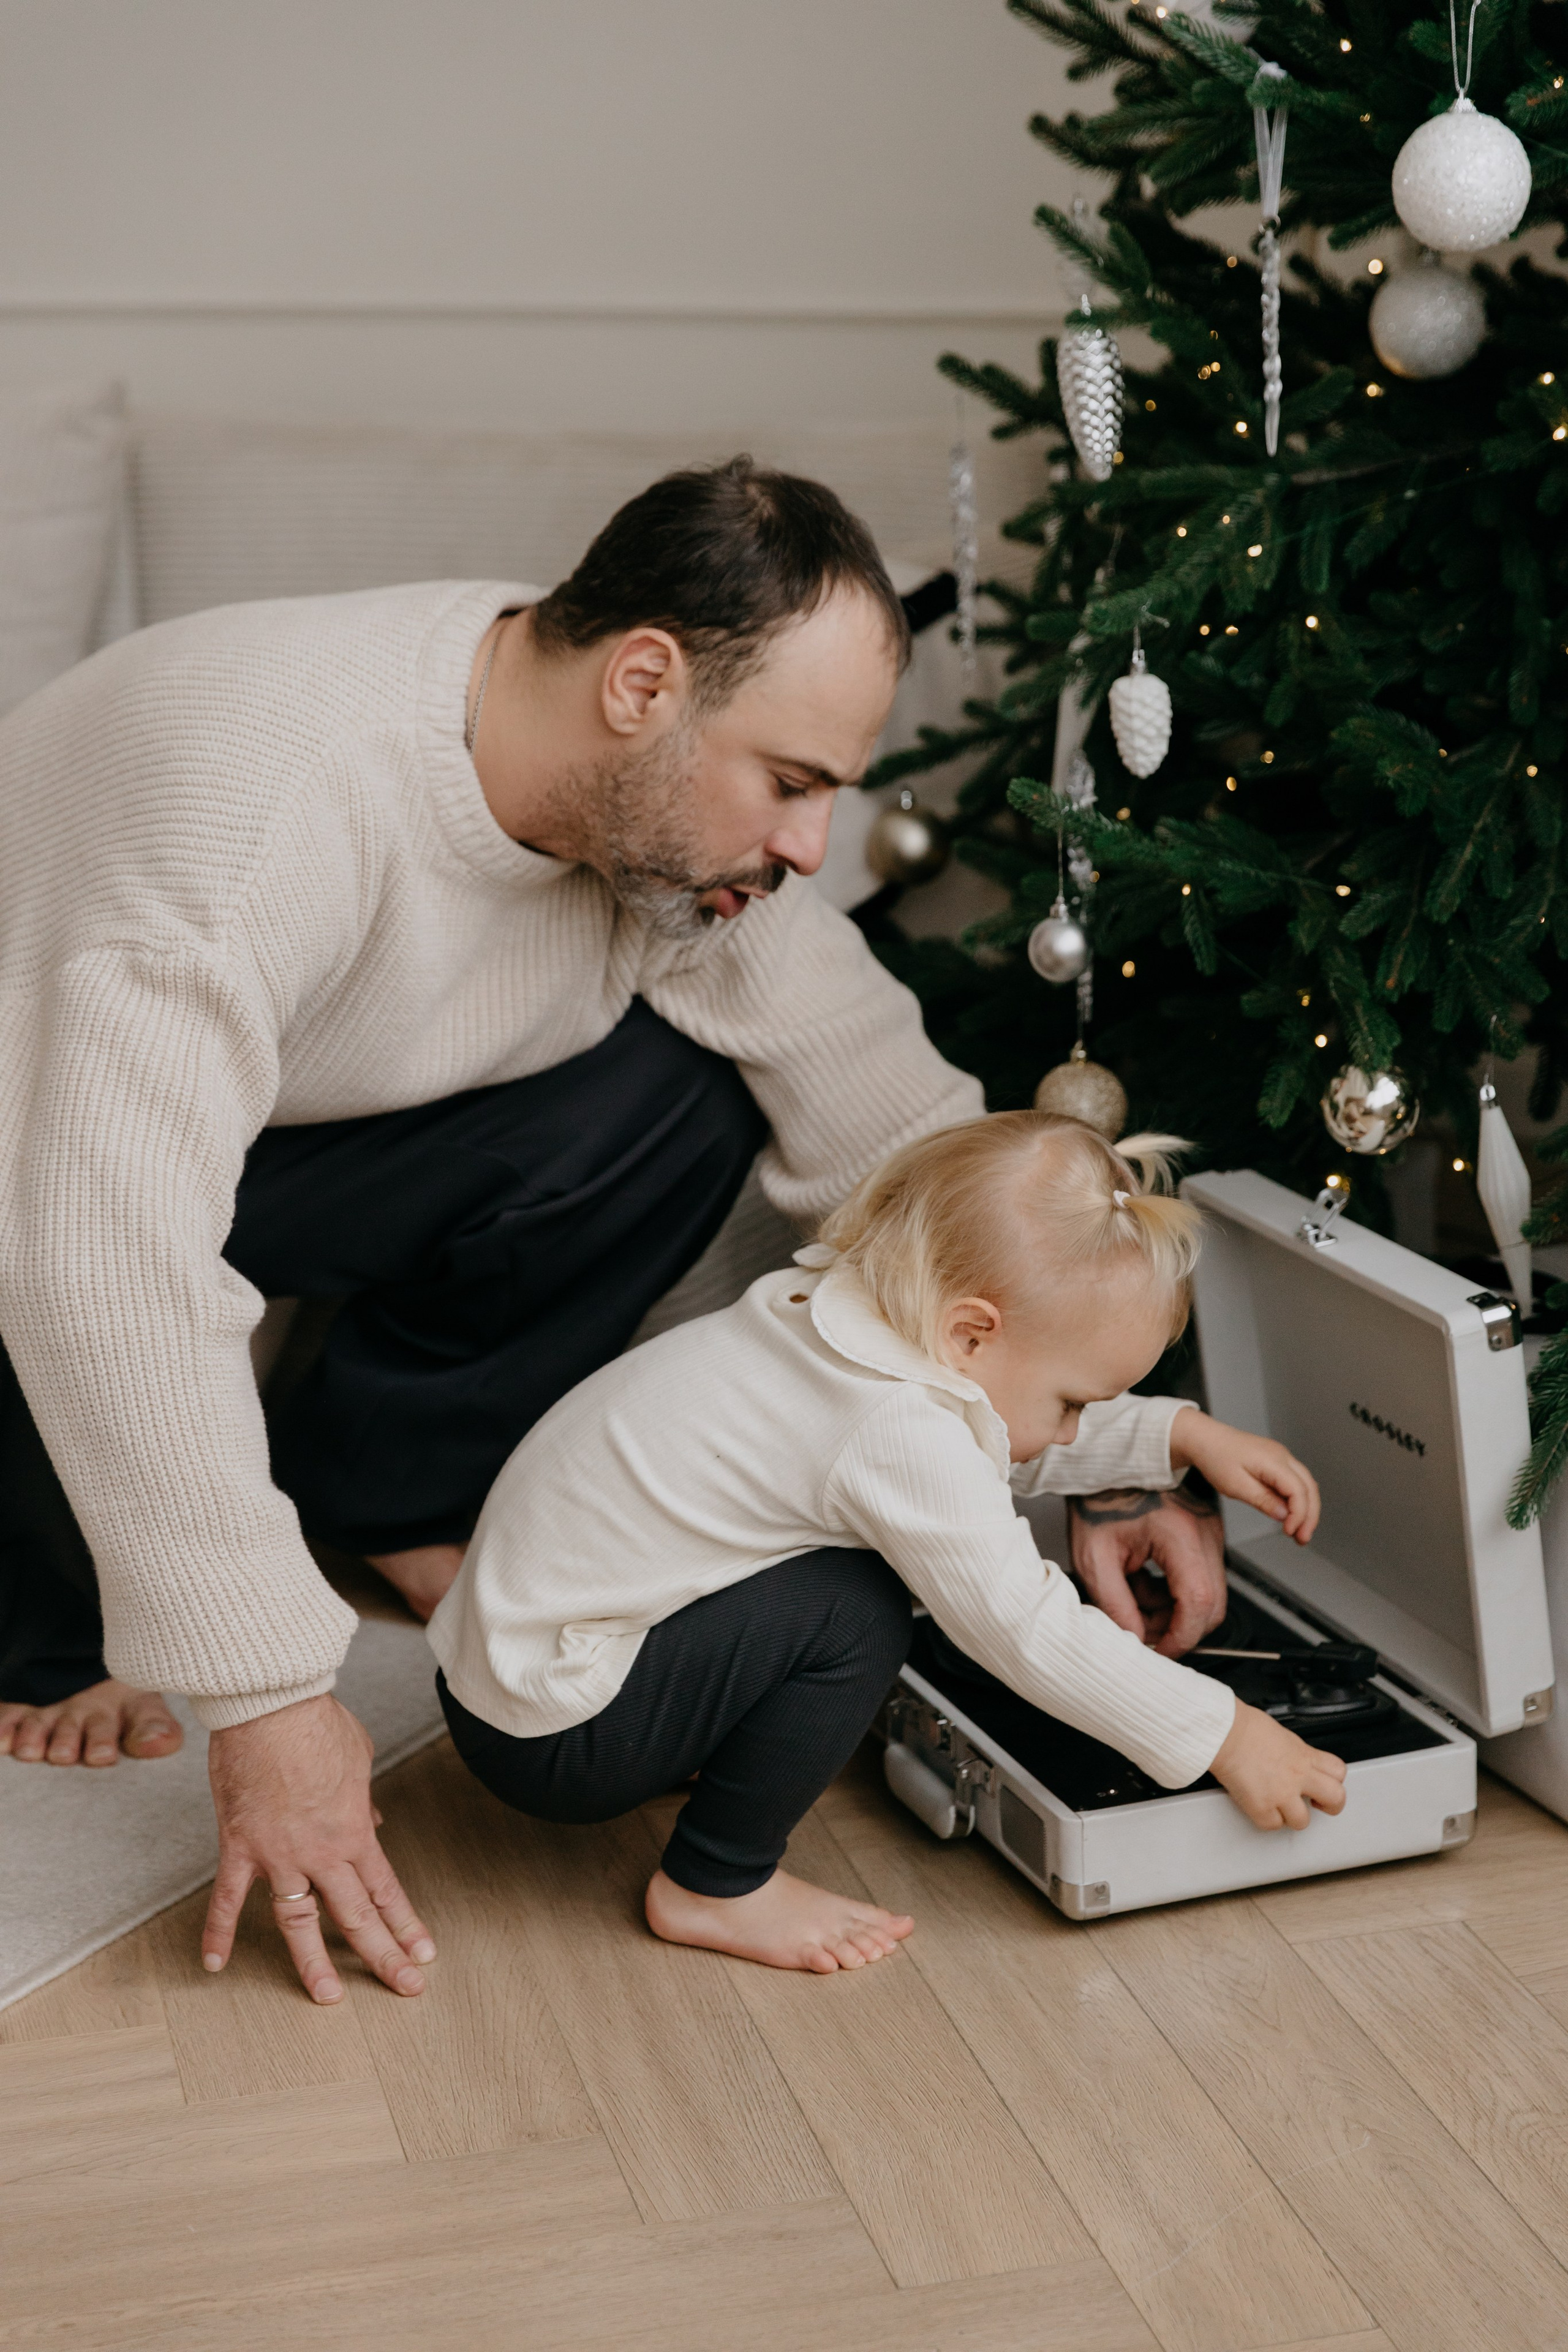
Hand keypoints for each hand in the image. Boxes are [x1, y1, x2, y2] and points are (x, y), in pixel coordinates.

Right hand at [202, 1693, 434, 2003]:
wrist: (273, 1705)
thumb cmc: (317, 1723)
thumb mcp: (360, 1759)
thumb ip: (365, 1799)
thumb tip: (375, 1820)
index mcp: (355, 1832)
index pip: (386, 1890)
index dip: (406, 1924)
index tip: (423, 1953)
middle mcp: (322, 1853)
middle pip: (356, 1916)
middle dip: (383, 1955)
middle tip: (405, 1987)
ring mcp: (279, 1855)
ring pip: (298, 1922)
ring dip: (312, 1963)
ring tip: (327, 1997)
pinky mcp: (240, 1846)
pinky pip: (227, 1898)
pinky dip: (219, 1931)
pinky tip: (214, 1963)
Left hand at [1069, 1483, 1227, 1657]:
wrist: (1106, 1462)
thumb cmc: (1097, 1498)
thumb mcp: (1093, 1556)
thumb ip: (1115, 1604)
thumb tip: (1137, 1641)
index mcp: (1178, 1532)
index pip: (1199, 1600)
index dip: (1182, 1636)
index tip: (1161, 1651)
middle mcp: (1204, 1531)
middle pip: (1213, 1602)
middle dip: (1180, 1628)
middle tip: (1145, 1632)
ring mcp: (1210, 1531)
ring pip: (1208, 1593)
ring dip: (1175, 1610)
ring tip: (1133, 1598)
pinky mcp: (1205, 1533)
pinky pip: (1201, 1576)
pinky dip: (1175, 1591)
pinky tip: (1143, 1581)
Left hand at [1170, 1409, 1319, 1542]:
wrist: (1205, 1439)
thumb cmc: (1216, 1458)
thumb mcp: (1236, 1485)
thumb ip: (1263, 1500)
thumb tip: (1284, 1515)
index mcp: (1274, 1461)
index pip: (1299, 1490)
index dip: (1299, 1514)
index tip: (1290, 1532)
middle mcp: (1283, 1456)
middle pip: (1309, 1487)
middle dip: (1310, 1515)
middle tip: (1303, 1539)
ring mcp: (1281, 1457)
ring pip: (1306, 1484)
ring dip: (1306, 1509)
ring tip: (1299, 1532)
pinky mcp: (1276, 1461)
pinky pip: (1294, 1481)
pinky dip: (1297, 1499)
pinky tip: (1290, 1515)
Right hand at [1209, 1697, 1346, 1829]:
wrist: (1224, 1733)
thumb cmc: (1244, 1727)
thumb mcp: (1281, 1735)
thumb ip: (1294, 1752)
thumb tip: (1292, 1760)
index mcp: (1304, 1755)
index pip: (1338, 1772)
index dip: (1335, 1781)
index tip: (1324, 1785)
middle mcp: (1298, 1776)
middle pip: (1336, 1798)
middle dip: (1330, 1806)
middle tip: (1318, 1805)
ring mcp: (1281, 1794)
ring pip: (1303, 1821)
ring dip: (1293, 1816)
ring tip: (1281, 1807)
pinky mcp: (1261, 1807)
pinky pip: (1271, 1825)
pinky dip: (1266, 1819)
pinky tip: (1260, 1807)